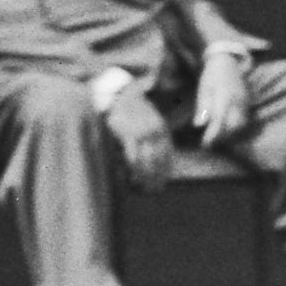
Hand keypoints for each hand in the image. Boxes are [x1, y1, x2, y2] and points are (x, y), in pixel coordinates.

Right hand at [90, 72, 177, 187]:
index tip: (162, 183)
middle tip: (153, 191)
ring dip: (145, 177)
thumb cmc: (132, 111)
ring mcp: (142, 132)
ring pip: (146, 161)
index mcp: (161, 128)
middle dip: (156, 177)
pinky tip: (130, 179)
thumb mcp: (149, 120)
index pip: (167, 154)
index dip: (165, 171)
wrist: (119, 95)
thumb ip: (154, 138)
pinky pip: (132, 157)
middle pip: (158, 160)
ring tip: (142, 189)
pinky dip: (132, 170)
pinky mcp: (128, 134)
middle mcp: (155, 131)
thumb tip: (157, 161)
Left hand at [190, 42, 261, 149]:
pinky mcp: (248, 102)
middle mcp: (238, 100)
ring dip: (230, 134)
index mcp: (225, 96)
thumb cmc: (212, 75)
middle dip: (222, 137)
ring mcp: (245, 101)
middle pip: (233, 125)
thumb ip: (203, 106)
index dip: (213, 134)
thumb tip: (198, 125)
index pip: (220, 120)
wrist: (228, 61)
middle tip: (209, 143)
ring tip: (218, 138)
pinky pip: (245, 119)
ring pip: (241, 124)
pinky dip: (236, 128)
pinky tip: (227, 130)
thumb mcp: (203, 88)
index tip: (205, 144)